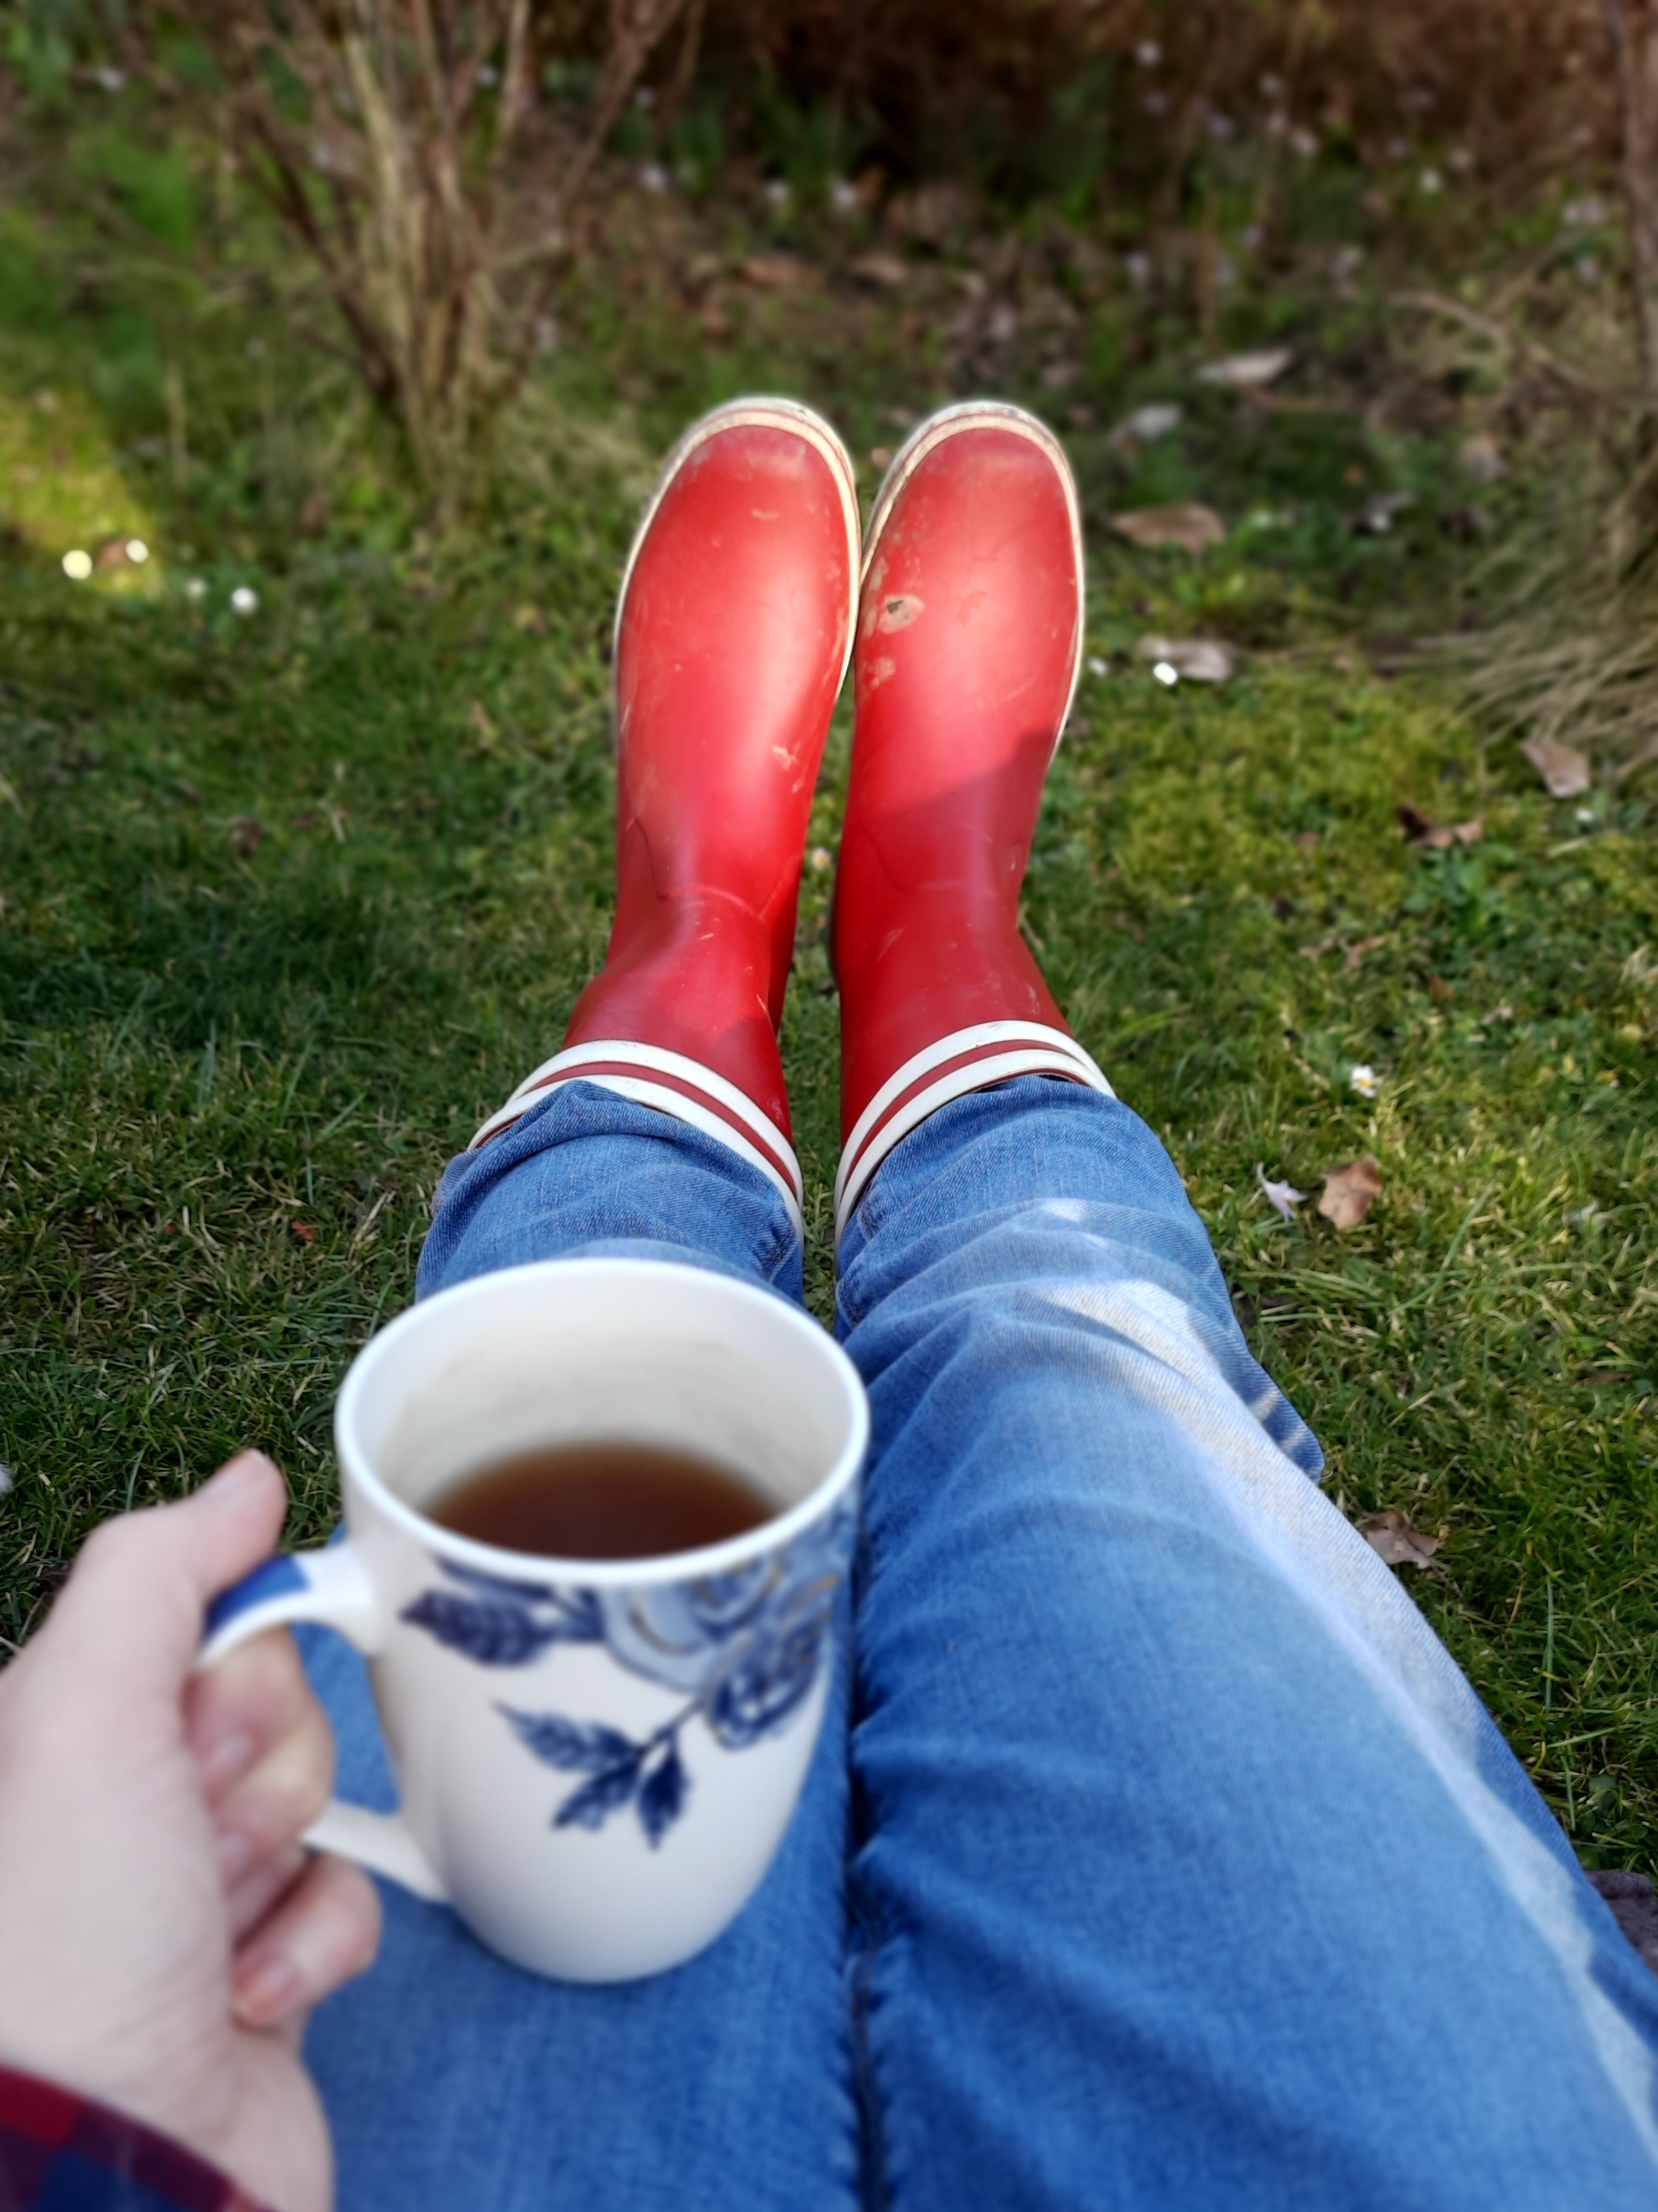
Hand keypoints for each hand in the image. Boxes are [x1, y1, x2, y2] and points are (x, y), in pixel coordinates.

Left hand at [0, 1453, 381, 2211]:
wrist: (105, 2164)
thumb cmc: (66, 1938)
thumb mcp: (80, 1707)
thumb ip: (157, 1568)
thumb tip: (247, 1478)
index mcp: (62, 1734)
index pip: (203, 1624)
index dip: (229, 1667)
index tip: (197, 1724)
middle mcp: (116, 1809)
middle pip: (270, 1703)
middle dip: (258, 1769)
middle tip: (197, 1839)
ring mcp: (186, 1898)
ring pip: (313, 1798)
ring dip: (281, 1858)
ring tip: (212, 1930)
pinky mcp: (259, 1975)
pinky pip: (341, 1899)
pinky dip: (313, 1942)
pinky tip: (245, 1995)